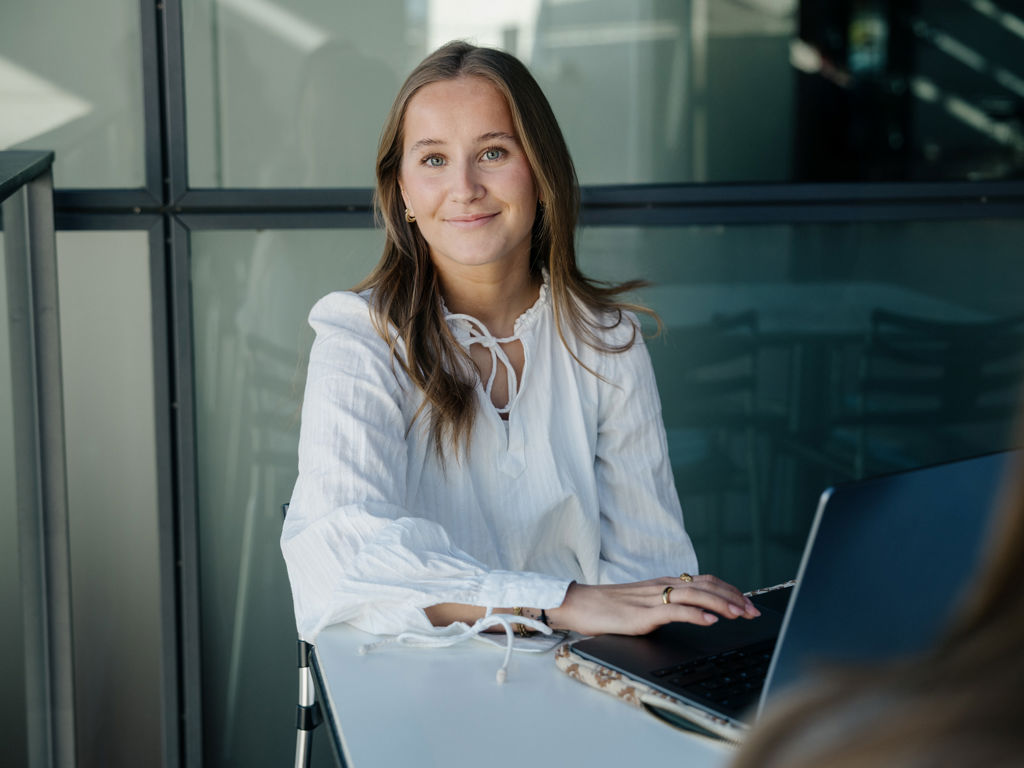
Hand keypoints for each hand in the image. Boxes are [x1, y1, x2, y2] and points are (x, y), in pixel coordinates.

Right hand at [546, 574, 759, 636]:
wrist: (579, 604)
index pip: (706, 580)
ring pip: (696, 595)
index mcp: (664, 583)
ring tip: (740, 614)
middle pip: (707, 586)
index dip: (730, 590)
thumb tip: (692, 613)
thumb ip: (666, 605)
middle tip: (754, 612)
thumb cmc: (608, 608)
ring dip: (722, 604)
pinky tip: (710, 620)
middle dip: (735, 598)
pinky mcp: (643, 614)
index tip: (748, 603)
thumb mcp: (643, 603)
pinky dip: (696, 614)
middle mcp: (662, 586)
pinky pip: (675, 611)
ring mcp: (653, 599)